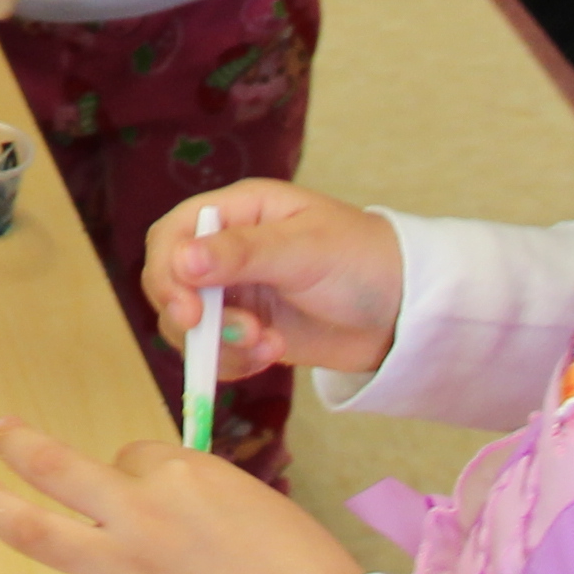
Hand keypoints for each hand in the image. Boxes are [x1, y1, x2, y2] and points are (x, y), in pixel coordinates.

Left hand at [0, 417, 365, 573]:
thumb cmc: (301, 568)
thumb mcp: (250, 501)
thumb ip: (191, 496)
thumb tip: (157, 506)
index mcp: (179, 475)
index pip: (130, 458)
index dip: (134, 472)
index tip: (147, 490)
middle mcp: (139, 515)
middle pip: (58, 468)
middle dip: (21, 446)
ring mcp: (124, 573)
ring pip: (37, 531)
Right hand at [142, 180, 402, 385]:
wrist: (406, 313)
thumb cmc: (362, 260)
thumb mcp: (304, 249)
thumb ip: (242, 253)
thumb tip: (180, 260)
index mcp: (237, 212)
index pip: (173, 235)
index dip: (168, 271)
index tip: (187, 309)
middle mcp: (227, 251)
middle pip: (171, 282)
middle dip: (192, 315)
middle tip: (234, 334)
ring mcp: (236, 294)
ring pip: (188, 325)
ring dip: (219, 343)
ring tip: (268, 346)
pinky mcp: (248, 332)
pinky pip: (215, 353)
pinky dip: (234, 362)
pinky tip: (273, 356)